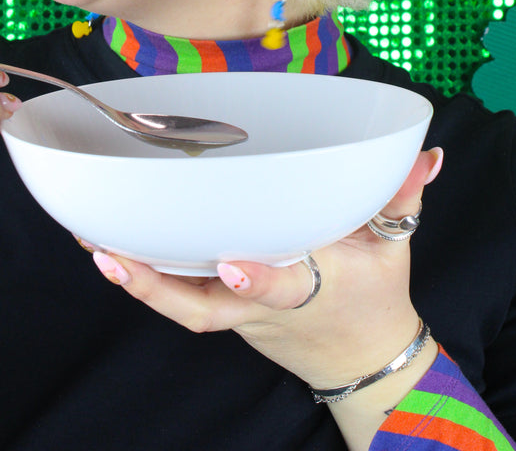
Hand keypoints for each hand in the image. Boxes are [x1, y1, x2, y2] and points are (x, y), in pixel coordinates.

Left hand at [88, 146, 442, 389]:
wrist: (363, 361)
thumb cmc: (376, 295)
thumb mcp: (395, 246)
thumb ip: (401, 196)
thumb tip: (425, 153)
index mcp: (312, 289)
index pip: (284, 289)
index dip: (258, 282)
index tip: (233, 266)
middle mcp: (264, 309)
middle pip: (204, 308)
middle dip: (155, 285)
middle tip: (109, 250)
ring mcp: (240, 316)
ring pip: (182, 304)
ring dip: (136, 277)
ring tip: (91, 238)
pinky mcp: (226, 311)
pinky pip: (181, 296)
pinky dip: (145, 276)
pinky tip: (111, 244)